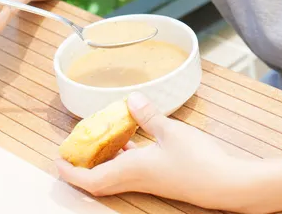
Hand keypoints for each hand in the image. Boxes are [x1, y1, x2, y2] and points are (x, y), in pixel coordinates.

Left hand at [55, 92, 257, 212]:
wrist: (224, 183)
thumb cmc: (197, 160)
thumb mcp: (171, 131)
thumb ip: (148, 115)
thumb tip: (130, 100)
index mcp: (132, 170)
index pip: (92, 179)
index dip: (72, 172)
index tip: (58, 161)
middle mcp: (136, 178)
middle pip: (99, 180)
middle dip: (82, 167)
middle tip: (73, 150)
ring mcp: (149, 179)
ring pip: (115, 174)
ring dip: (102, 161)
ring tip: (97, 140)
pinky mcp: (160, 176)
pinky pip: (131, 168)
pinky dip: (122, 156)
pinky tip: (129, 139)